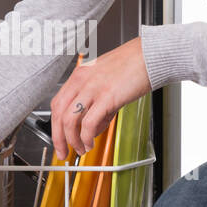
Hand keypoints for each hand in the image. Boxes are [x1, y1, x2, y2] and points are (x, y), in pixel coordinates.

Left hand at [50, 38, 150, 159]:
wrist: (151, 54)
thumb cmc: (134, 64)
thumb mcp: (106, 81)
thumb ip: (96, 104)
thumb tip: (92, 127)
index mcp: (80, 75)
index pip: (57, 104)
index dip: (55, 125)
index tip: (59, 138)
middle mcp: (82, 80)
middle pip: (58, 114)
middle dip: (58, 138)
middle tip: (63, 152)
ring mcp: (93, 88)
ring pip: (69, 120)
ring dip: (72, 140)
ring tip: (81, 149)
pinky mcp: (107, 97)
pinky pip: (89, 123)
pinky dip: (87, 137)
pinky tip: (91, 142)